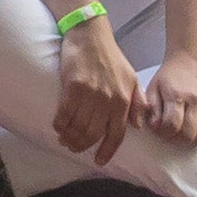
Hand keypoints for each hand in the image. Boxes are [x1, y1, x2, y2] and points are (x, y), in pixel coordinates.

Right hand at [51, 15, 145, 157]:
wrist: (90, 34)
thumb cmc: (111, 57)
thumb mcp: (131, 78)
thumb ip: (137, 103)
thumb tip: (138, 126)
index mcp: (123, 100)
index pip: (116, 134)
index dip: (107, 150)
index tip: (99, 161)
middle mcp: (108, 100)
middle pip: (94, 134)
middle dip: (83, 145)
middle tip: (75, 148)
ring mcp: (90, 94)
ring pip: (79, 127)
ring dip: (70, 137)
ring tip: (65, 139)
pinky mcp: (73, 86)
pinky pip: (65, 114)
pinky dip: (60, 125)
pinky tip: (57, 127)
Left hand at [142, 45, 196, 145]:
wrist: (191, 60)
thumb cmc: (170, 74)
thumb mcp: (154, 86)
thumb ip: (151, 107)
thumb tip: (153, 127)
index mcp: (176, 95)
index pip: (172, 124)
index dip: (163, 132)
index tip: (158, 129)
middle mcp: (194, 102)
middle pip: (188, 134)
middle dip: (175, 139)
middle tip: (168, 133)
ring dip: (188, 141)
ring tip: (179, 134)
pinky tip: (192, 133)